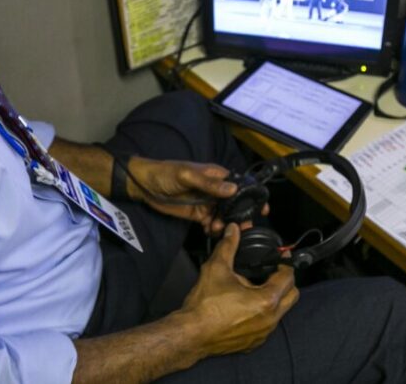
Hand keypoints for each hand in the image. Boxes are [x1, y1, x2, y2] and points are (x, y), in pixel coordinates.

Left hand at [127, 157, 264, 234]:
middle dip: (241, 215)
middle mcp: (215, 189)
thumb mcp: (187, 175)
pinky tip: (211, 231)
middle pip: (235, 203)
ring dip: (226, 223)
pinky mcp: (197, 213)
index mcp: (216, 175)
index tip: (261, 209)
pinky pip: (211, 222)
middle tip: (243, 227)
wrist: (144, 185)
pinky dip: (214, 228)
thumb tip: (233, 189)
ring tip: (219, 229)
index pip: (240, 185)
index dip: (252, 196)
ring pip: (224, 215)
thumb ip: (209, 184)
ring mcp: (207, 202)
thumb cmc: (166, 173)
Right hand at [175, 224, 298, 355]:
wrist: (191, 334)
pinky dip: (263, 314)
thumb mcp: (217, 269)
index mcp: (266, 300)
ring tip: (255, 288)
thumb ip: (228, 246)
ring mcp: (263, 333)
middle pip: (291, 296)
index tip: (281, 258)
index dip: (285, 264)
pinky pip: (267, 325)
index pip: (288, 278)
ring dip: (274, 298)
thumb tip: (233, 230)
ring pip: (280, 311)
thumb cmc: (205, 306)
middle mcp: (270, 319)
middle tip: (272, 272)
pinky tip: (246, 306)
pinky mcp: (254, 342)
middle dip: (285, 282)